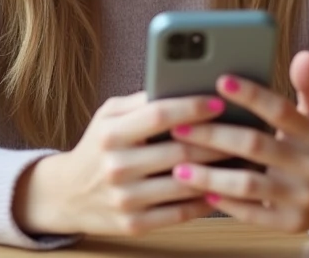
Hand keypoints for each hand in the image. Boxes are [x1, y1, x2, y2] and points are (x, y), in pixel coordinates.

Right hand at [13, 92, 230, 236]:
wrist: (66, 194)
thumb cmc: (98, 146)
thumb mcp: (108, 116)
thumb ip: (141, 101)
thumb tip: (181, 84)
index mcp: (111, 134)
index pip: (159, 115)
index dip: (192, 107)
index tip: (219, 102)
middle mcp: (116, 167)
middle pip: (179, 152)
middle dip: (216, 141)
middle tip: (242, 131)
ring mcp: (126, 199)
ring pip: (185, 185)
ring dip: (218, 173)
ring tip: (241, 159)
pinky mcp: (134, 224)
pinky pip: (179, 213)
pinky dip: (205, 201)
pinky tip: (222, 188)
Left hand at [170, 51, 308, 232]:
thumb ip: (308, 85)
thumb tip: (303, 55)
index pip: (279, 110)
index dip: (250, 95)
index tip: (219, 80)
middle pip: (255, 145)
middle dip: (214, 135)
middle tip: (179, 127)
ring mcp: (300, 197)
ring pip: (248, 184)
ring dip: (210, 175)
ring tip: (177, 166)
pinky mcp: (288, 223)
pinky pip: (251, 214)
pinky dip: (224, 204)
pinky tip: (199, 192)